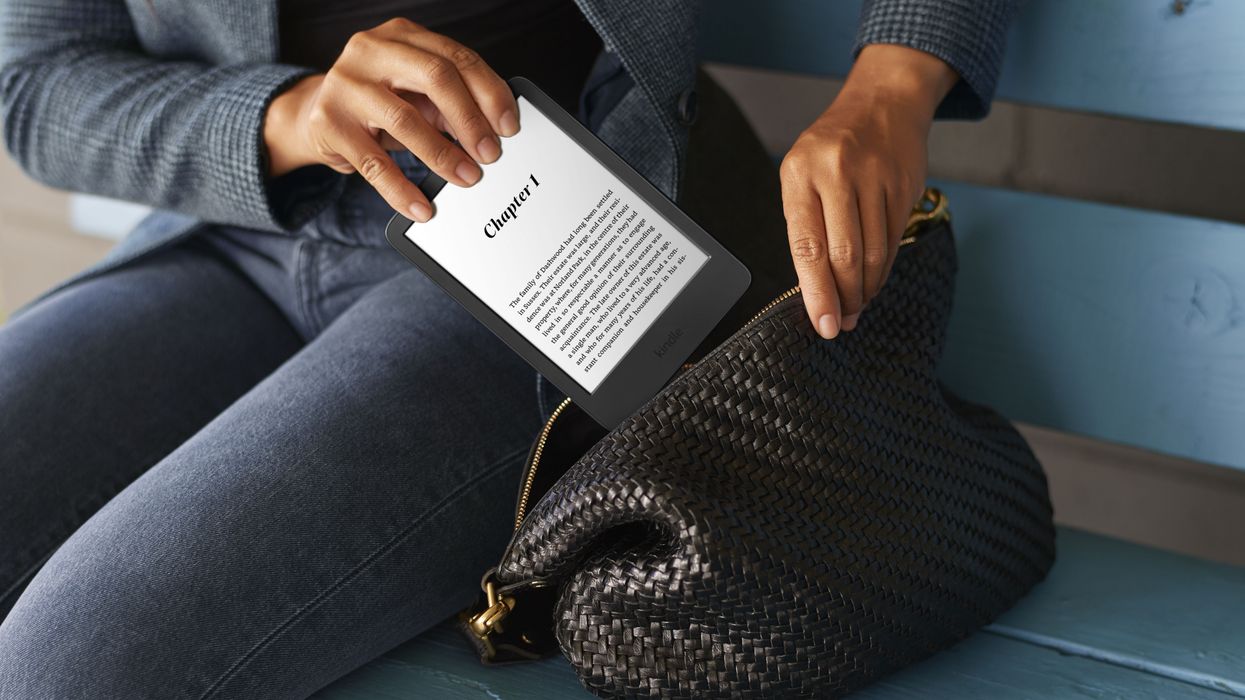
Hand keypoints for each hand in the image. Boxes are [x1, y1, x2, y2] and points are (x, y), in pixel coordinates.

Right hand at [262, 18, 518, 221]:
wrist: (313, 115)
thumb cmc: (379, 102)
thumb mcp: (416, 93)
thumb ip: (451, 102)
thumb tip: (493, 131)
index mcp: (402, 35)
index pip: (457, 58)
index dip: (489, 93)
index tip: (509, 126)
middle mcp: (371, 51)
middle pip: (435, 77)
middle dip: (470, 119)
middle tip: (490, 153)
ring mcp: (345, 85)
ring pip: (404, 120)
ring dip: (443, 154)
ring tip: (467, 177)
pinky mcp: (328, 124)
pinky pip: (374, 164)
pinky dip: (401, 190)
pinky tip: (422, 207)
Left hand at [779, 45, 956, 338]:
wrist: (883, 103)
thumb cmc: (832, 147)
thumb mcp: (802, 174)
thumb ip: (805, 224)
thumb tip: (815, 287)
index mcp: (800, 173)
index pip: (807, 245)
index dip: (816, 291)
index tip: (822, 323)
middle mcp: (837, 173)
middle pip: (845, 254)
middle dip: (843, 298)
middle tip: (841, 324)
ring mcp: (875, 177)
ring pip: (874, 252)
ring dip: (865, 289)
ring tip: (856, 308)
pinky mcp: (904, 185)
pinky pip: (894, 239)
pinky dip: (883, 268)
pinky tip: (873, 281)